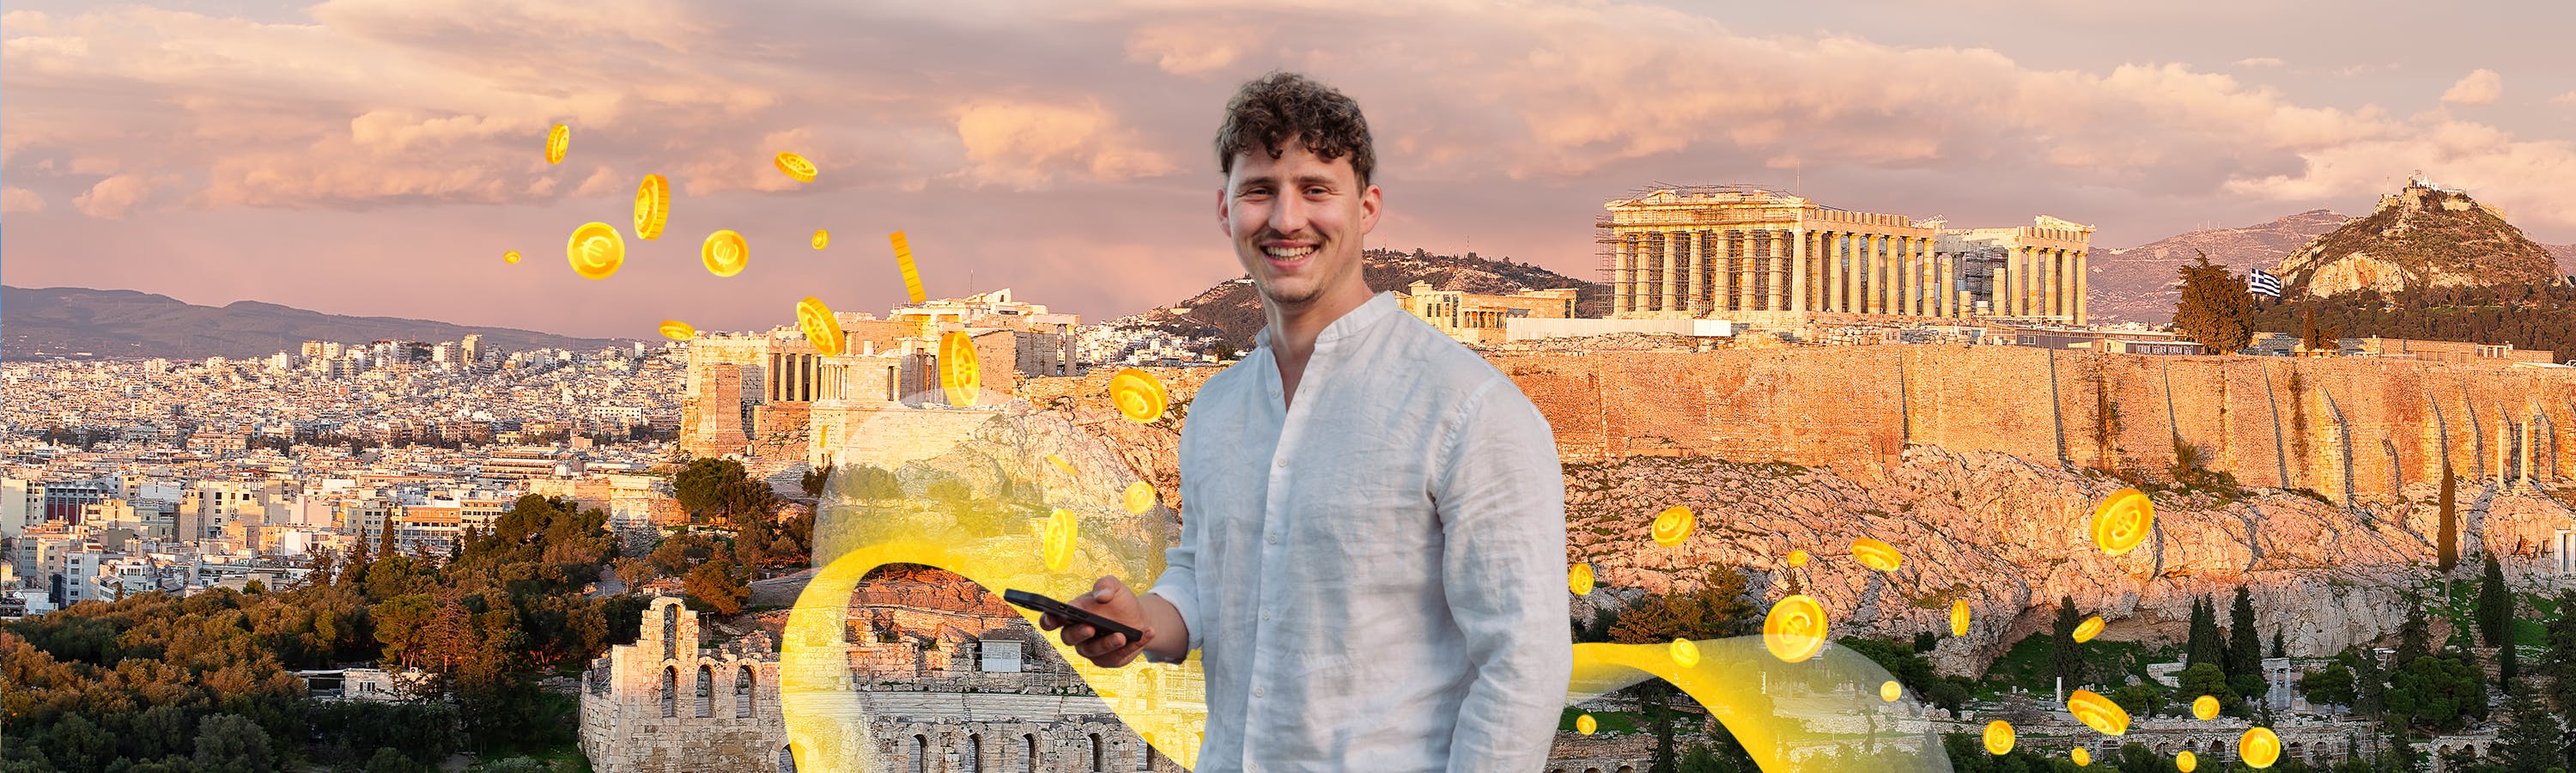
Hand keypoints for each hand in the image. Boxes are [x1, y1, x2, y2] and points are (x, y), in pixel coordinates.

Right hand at [1036, 575, 1157, 667]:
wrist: (1138, 618)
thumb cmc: (1118, 602)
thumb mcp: (1114, 587)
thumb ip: (1106, 585)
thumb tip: (1101, 595)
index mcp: (1072, 615)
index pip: (1052, 620)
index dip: (1048, 620)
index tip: (1051, 617)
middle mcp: (1078, 635)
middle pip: (1069, 638)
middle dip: (1079, 633)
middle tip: (1090, 628)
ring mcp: (1092, 649)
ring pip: (1093, 651)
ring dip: (1107, 644)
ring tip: (1122, 635)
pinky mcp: (1108, 659)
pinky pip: (1117, 656)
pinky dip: (1133, 646)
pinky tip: (1146, 633)